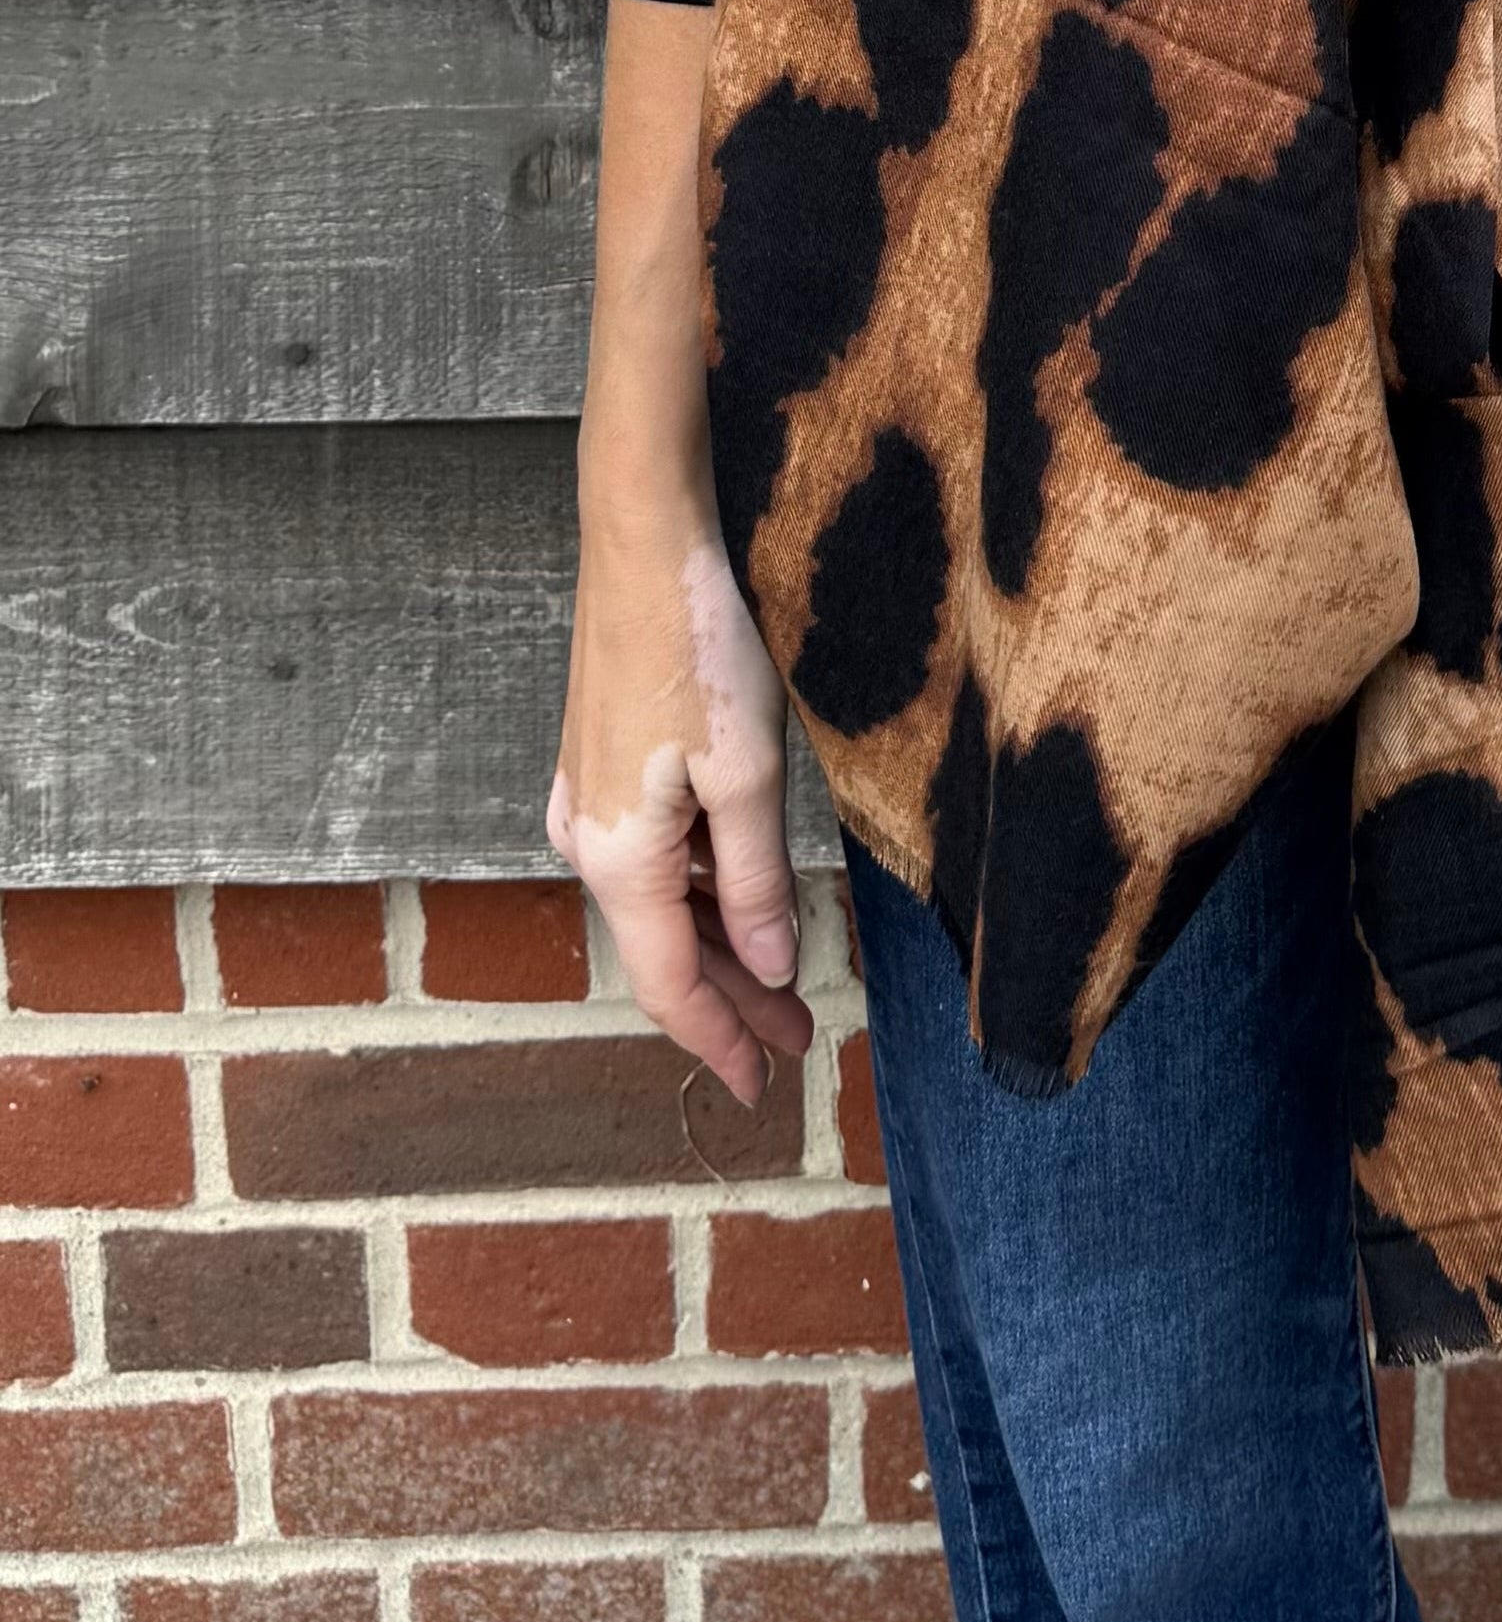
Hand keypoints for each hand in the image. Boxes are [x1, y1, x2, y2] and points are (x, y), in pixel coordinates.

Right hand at [550, 482, 814, 1108]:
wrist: (643, 534)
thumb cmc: (698, 639)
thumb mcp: (747, 769)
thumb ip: (757, 877)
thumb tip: (771, 968)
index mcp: (617, 858)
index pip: (669, 985)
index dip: (719, 1040)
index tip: (764, 1086)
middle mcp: (587, 839)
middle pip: (663, 948)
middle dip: (730, 1000)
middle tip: (795, 1043)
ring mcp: (588, 799)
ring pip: (659, 901)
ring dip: (720, 943)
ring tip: (784, 980)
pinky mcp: (602, 759)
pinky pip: (654, 854)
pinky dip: (701, 888)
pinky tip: (744, 895)